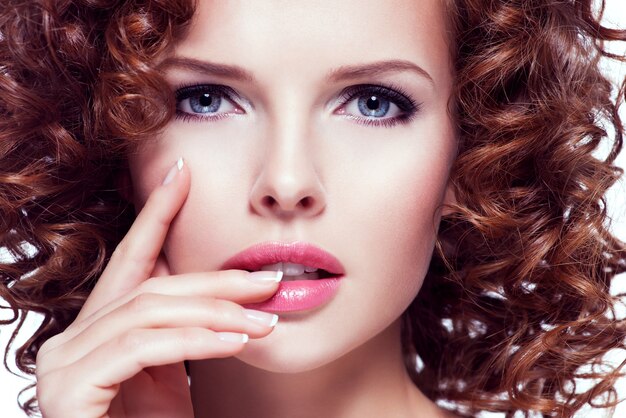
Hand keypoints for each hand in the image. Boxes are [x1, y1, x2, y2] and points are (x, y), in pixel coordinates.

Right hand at [35, 159, 281, 417]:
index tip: (181, 175)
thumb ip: (182, 330)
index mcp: (99, 330)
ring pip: (148, 310)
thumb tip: (222, 295)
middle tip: (269, 278)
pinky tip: (237, 341)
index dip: (155, 213)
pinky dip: (196, 339)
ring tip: (266, 318)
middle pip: (150, 286)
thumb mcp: (174, 373)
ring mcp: (62, 365)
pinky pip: (142, 347)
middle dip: (215, 279)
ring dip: (217, 312)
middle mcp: (71, 340)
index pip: (129, 259)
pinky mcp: (68, 390)